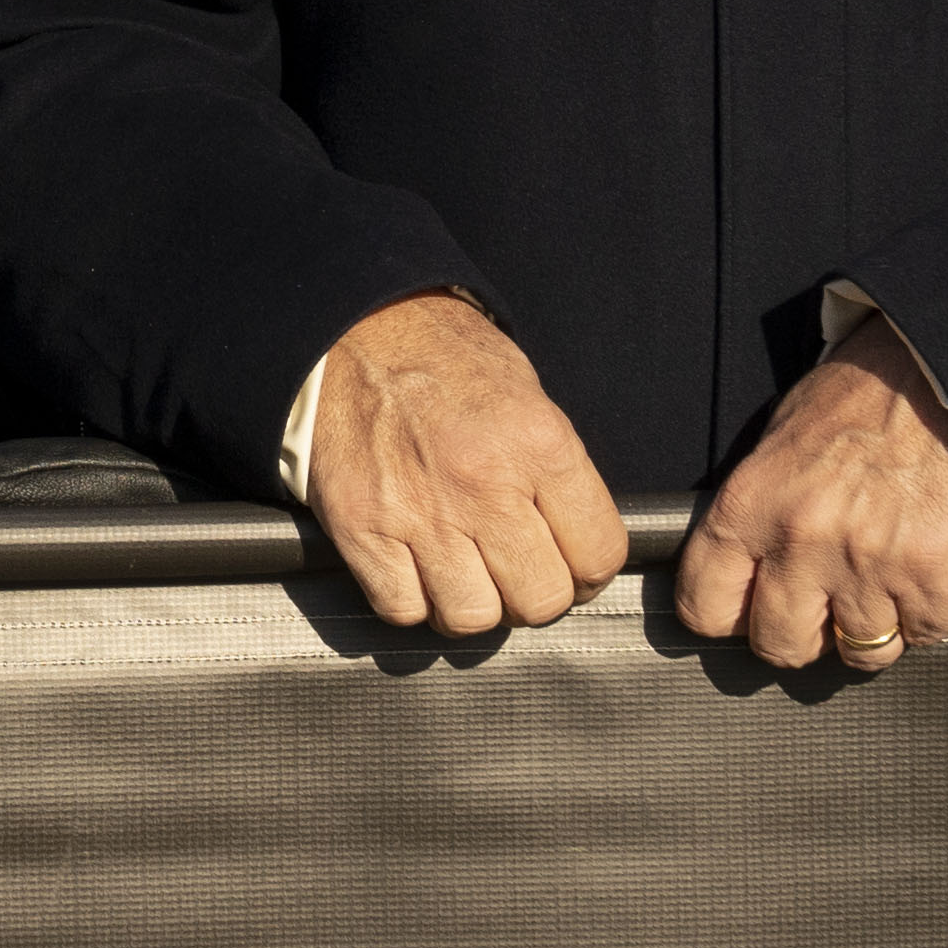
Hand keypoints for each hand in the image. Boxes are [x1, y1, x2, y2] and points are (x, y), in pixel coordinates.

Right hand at [300, 295, 632, 641]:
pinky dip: (412, 600)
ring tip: (467, 573)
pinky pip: (403, 609)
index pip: (599, 553)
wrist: (348, 329)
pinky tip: (417, 569)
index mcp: (539, 443)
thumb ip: (557, 470)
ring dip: (474, 604)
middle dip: (534, 595)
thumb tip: (579, 541)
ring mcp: (419, 512)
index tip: (575, 567)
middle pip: (540, 600)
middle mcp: (483, 483)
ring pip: (472, 618)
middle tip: (517, 571)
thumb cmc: (443, 359)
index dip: (592, 571)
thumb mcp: (527, 392)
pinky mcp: (362, 529)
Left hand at [675, 317, 947, 674]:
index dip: (728, 617)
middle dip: (800, 637)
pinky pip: (922, 634)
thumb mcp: (778, 441)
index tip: (748, 611)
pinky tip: (923, 578)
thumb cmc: (860, 398)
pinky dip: (925, 617)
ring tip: (879, 589)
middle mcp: (802, 540)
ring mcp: (868, 563)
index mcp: (750, 505)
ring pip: (858, 652)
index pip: (705, 608)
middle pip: (779, 645)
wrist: (943, 371)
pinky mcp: (931, 573)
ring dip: (870, 630)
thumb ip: (755, 515)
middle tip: (820, 611)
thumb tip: (742, 579)